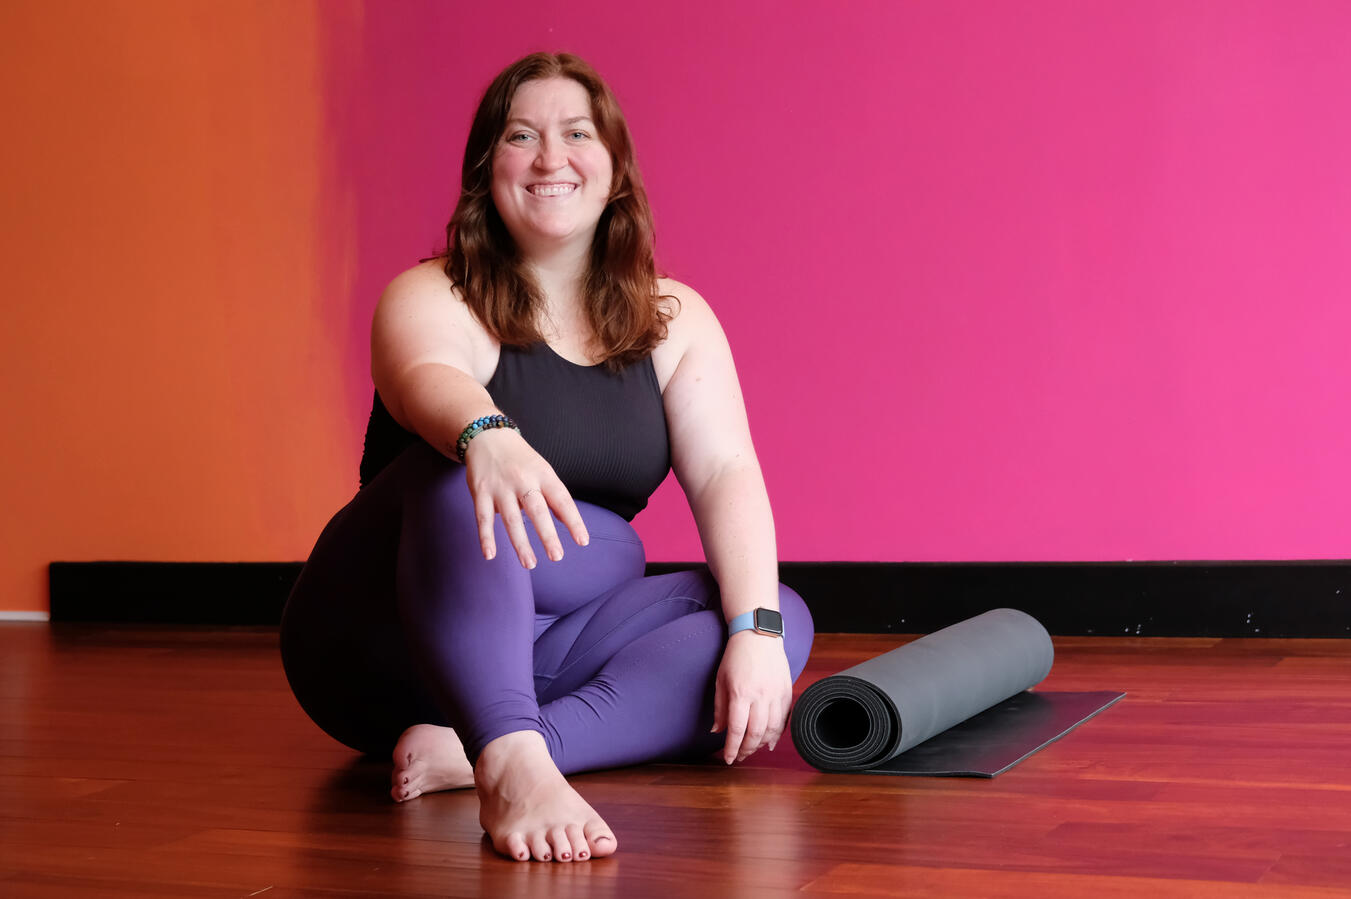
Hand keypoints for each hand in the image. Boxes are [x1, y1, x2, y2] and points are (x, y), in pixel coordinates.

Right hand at [462, 427, 588, 567]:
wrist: (488, 436)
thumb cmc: (520, 459)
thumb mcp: (542, 470)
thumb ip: (553, 496)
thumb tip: (567, 521)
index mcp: (543, 474)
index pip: (562, 499)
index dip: (573, 520)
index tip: (582, 541)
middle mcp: (523, 480)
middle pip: (537, 510)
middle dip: (547, 534)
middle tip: (557, 556)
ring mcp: (500, 487)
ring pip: (511, 518)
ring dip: (520, 543)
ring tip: (530, 563)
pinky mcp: (481, 492)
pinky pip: (483, 517)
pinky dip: (486, 537)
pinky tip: (490, 554)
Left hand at [711, 630, 792, 763]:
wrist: (759, 635)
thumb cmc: (736, 656)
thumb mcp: (721, 680)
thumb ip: (720, 708)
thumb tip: (717, 732)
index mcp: (740, 693)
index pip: (736, 729)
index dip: (731, 748)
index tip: (728, 758)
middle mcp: (760, 695)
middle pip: (755, 733)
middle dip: (746, 750)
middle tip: (739, 757)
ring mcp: (776, 693)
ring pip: (772, 729)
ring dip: (761, 744)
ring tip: (752, 750)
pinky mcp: (787, 691)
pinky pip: (784, 719)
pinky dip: (778, 733)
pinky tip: (770, 742)